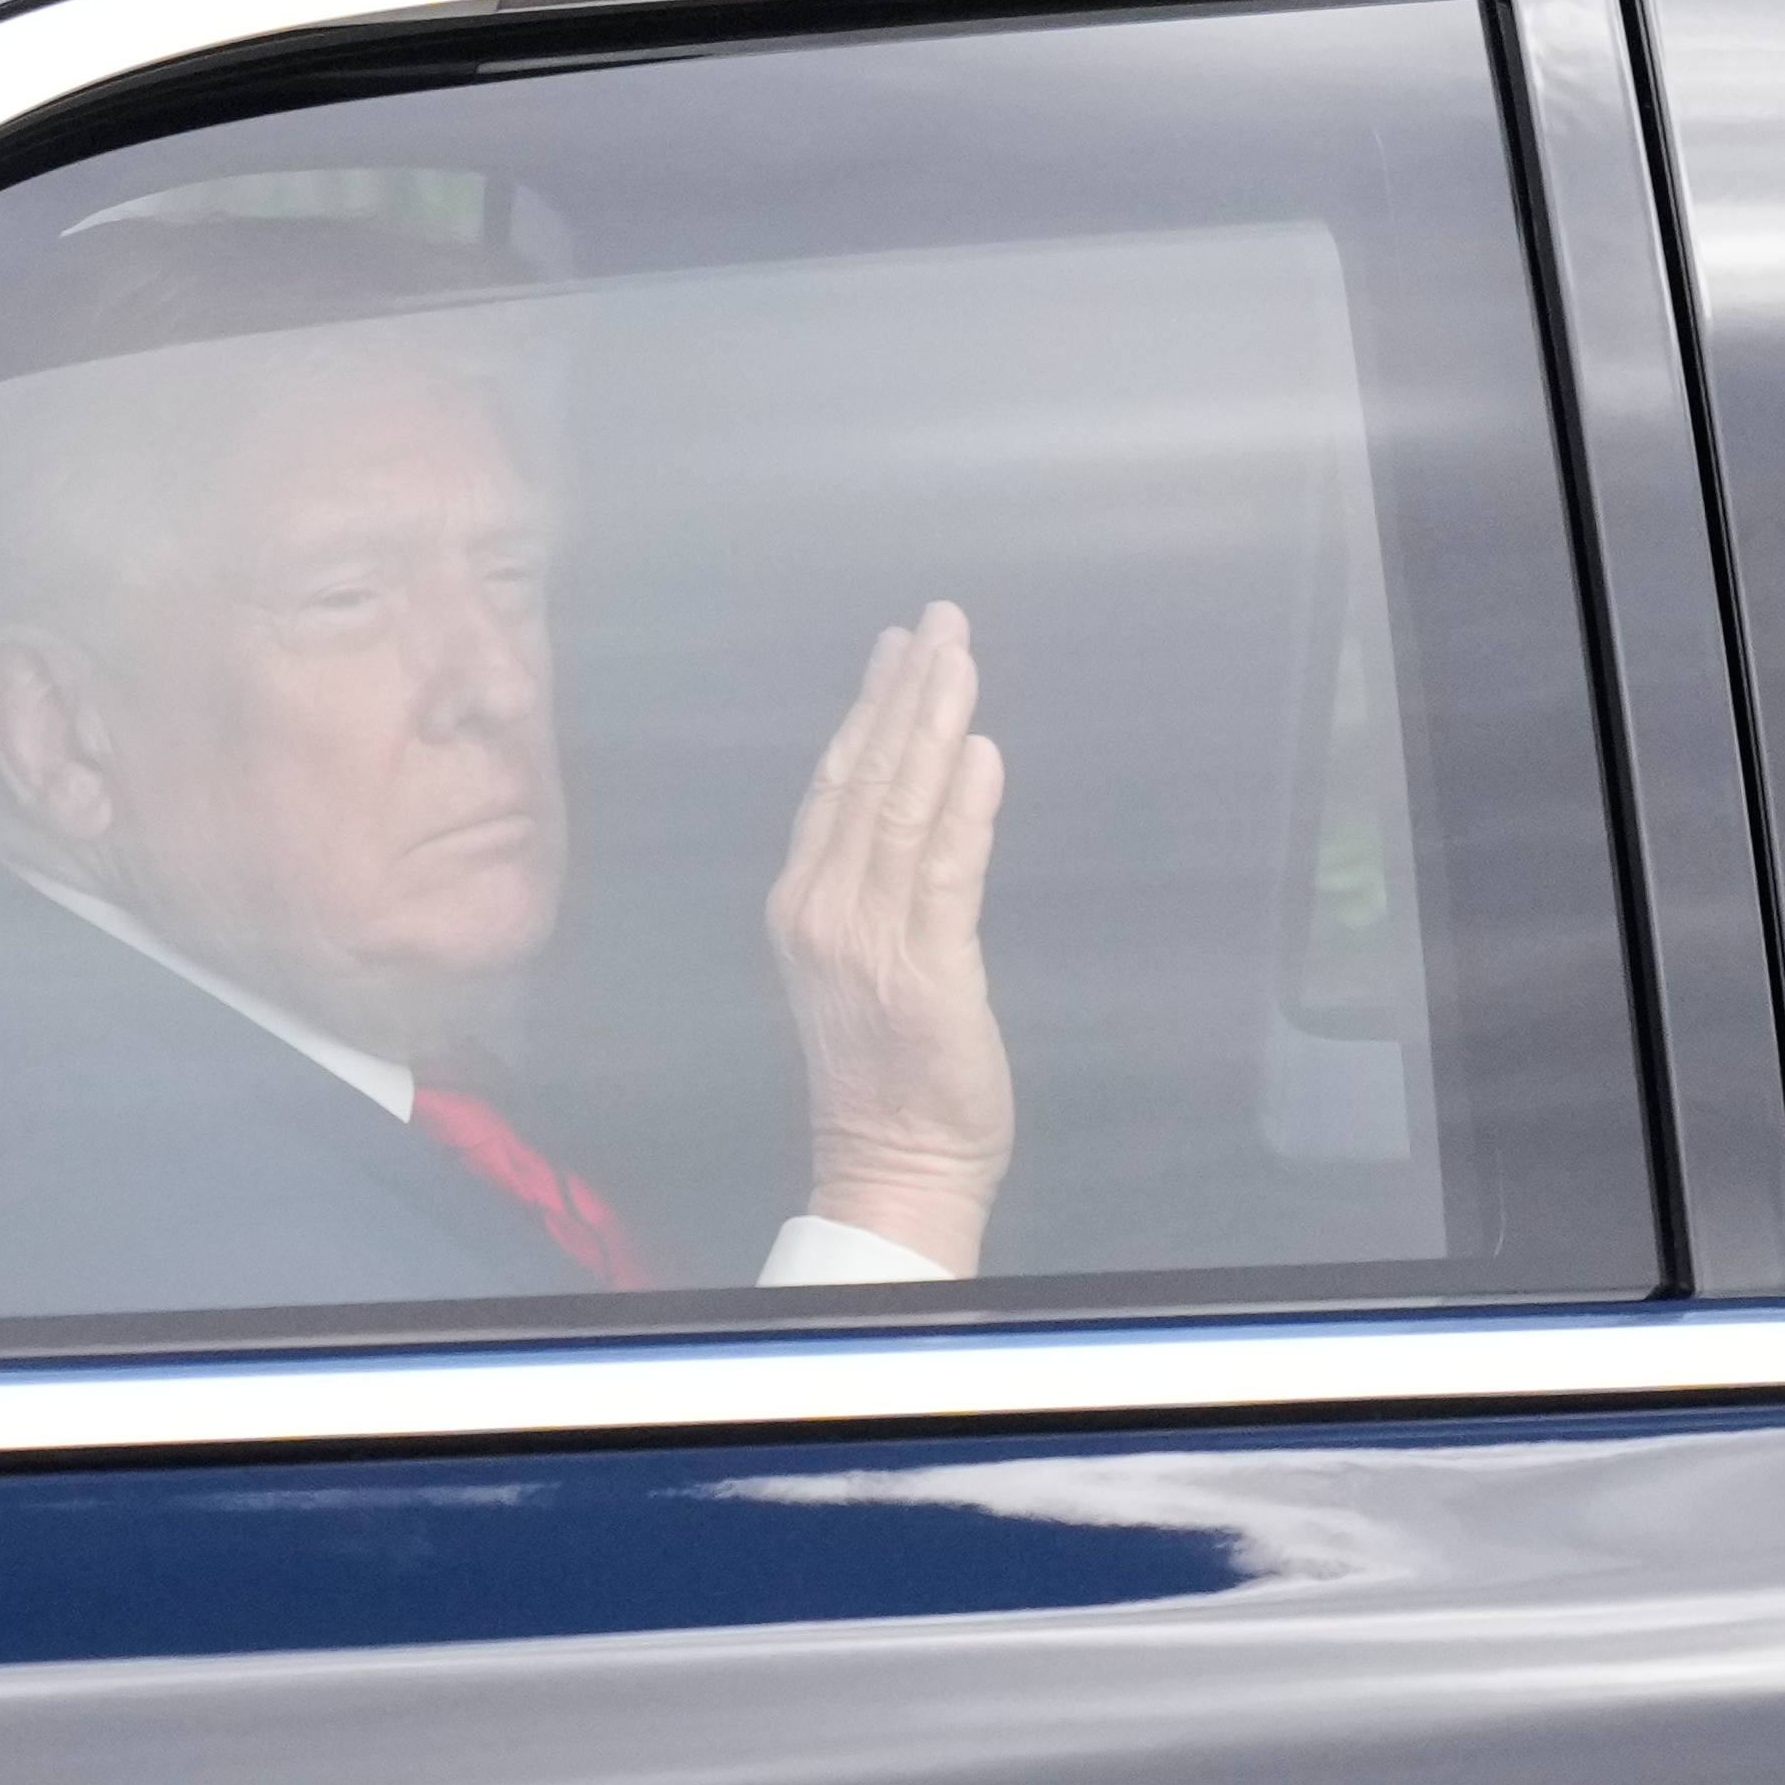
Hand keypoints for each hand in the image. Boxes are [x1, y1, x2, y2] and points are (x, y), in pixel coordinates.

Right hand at [766, 601, 1012, 1275]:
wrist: (891, 1163)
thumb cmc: (885, 1068)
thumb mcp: (856, 959)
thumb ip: (875, 881)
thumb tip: (914, 795)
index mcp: (804, 902)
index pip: (836, 784)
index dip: (868, 709)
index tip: (898, 647)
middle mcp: (824, 909)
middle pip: (866, 779)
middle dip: (906, 692)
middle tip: (940, 620)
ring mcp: (869, 938)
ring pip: (902, 809)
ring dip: (933, 726)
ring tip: (960, 658)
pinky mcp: (925, 969)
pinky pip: (945, 872)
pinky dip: (963, 807)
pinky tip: (980, 750)